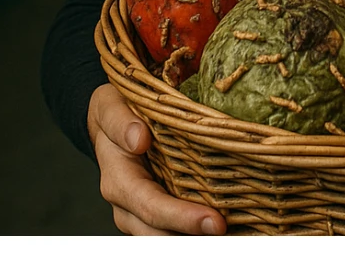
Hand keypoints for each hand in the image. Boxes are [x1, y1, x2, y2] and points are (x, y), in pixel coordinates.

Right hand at [88, 83, 226, 235]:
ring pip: (167, 237)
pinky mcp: (156, 210)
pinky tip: (226, 228)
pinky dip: (195, 231)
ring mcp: (141, 212)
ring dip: (196, 237)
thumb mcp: (111, 107)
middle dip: (195, 235)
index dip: (182, 217)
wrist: (110, 123)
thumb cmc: (114, 112)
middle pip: (161, 232)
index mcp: (118, 180)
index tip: (215, 221)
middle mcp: (128, 204)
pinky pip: (174, 229)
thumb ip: (121, 122)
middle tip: (232, 231)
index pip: (151, 206)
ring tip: (234, 234)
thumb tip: (138, 139)